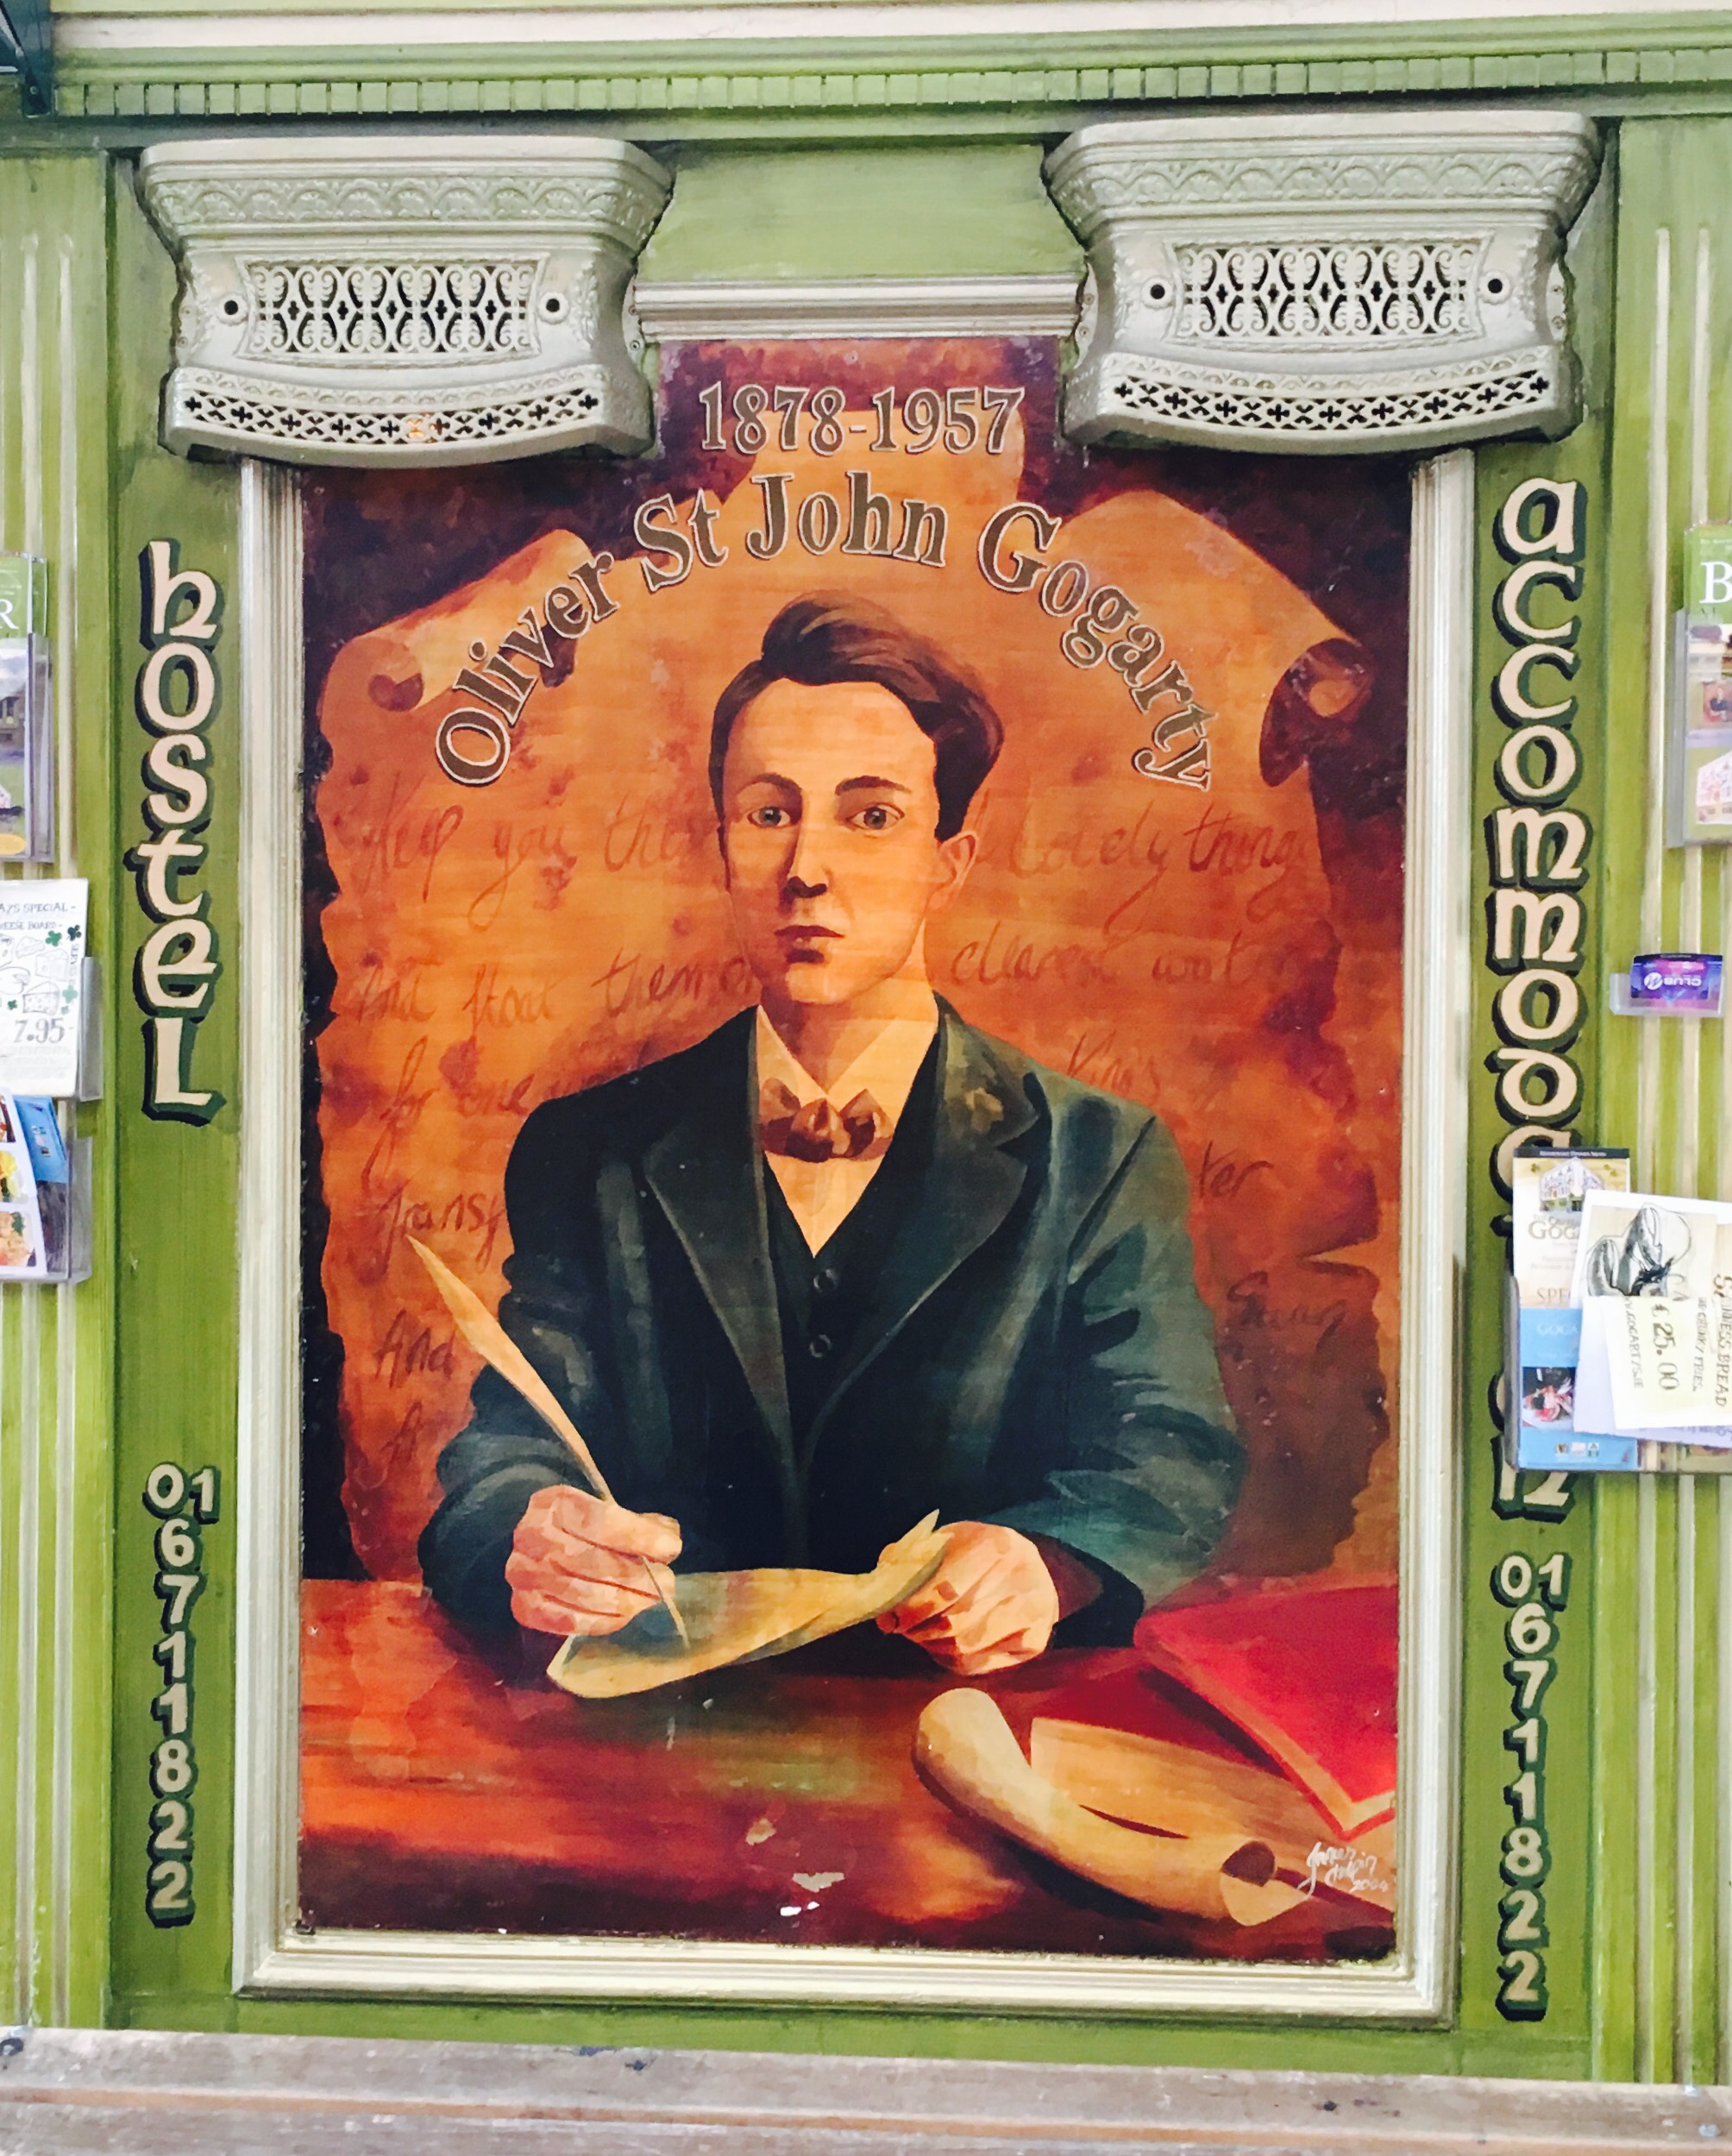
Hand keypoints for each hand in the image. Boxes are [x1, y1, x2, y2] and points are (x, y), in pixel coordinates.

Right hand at [505, 1485, 680, 1636]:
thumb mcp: (603, 1509)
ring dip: (626, 1600)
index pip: (599, 1521)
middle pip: (592, 1562)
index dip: (638, 1536)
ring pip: (584, 1594)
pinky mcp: (525, 1608)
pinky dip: (604, 1620)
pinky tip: (625, 1614)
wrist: (532, 1545)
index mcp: (554, 1504)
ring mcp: (525, 1576)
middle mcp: (533, 1538)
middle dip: (637, 1575)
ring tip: (650, 1599)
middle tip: (667, 1583)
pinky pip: (571, 1622)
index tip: (670, 1549)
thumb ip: (636, 1523)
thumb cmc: (577, 1525)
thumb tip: (668, 1540)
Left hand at [876, 1521, 1059, 1674]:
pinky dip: (953, 1660)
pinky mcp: (1035, 1641)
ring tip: (923, 1636)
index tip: (892, 1619)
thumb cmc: (977, 1554)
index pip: (947, 1588)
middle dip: (920, 1630)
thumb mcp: (948, 1542)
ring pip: (966, 1646)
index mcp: (997, 1544)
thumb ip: (911, 1559)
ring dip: (934, 1646)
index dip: (913, 1609)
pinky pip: (980, 1664)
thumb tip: (885, 1596)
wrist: (1029, 1568)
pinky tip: (945, 1646)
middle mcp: (1022, 1576)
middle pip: (955, 1621)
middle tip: (904, 1629)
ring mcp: (1034, 1611)